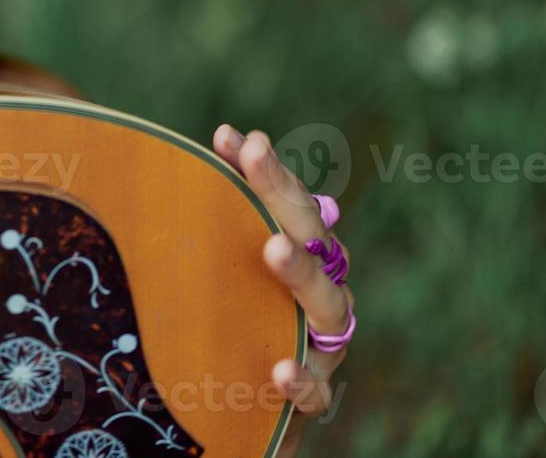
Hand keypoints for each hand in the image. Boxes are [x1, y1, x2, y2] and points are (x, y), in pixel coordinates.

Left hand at [212, 124, 352, 457]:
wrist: (249, 409)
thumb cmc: (238, 323)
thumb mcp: (224, 269)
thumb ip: (219, 212)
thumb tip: (219, 139)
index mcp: (306, 256)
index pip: (292, 203)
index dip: (266, 169)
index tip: (233, 136)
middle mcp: (322, 293)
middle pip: (313, 238)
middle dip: (282, 195)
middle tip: (257, 157)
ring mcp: (322, 345)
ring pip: (325, 306)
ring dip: (299, 272)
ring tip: (272, 248)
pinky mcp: (310, 397)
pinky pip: (315, 391)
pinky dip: (301, 379)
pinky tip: (279, 367)